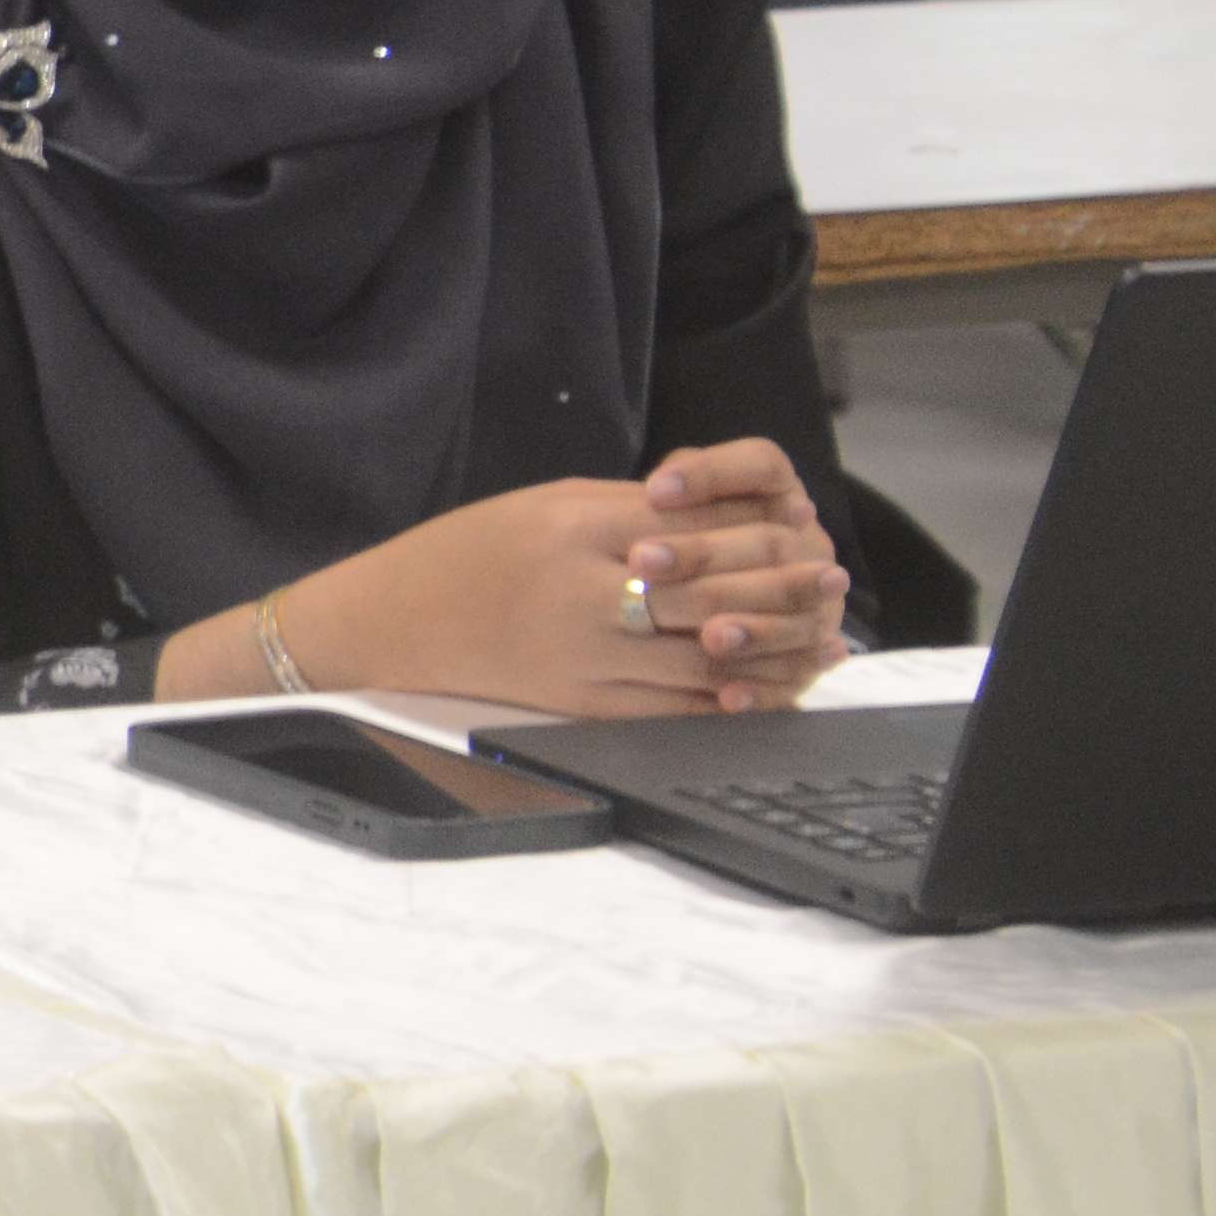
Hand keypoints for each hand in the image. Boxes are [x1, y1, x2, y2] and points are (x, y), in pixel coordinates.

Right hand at [203, 437, 849, 718]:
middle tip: (830, 585)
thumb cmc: (463, 556)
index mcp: (574, 525)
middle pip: (713, 593)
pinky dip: (729, 702)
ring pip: (707, 658)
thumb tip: (719, 521)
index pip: (695, 526)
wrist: (385, 624)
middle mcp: (582, 589)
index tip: (805, 532)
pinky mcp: (580, 705)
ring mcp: (583, 654)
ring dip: (774, 650)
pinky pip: (675, 709)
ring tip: (819, 640)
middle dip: (783, 590)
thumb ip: (630, 512)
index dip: (762, 532)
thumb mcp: (544, 505)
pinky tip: (762, 690)